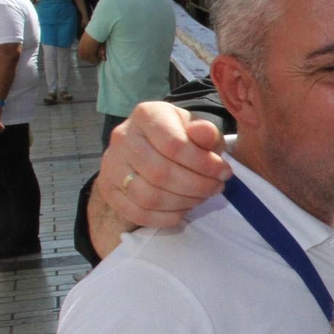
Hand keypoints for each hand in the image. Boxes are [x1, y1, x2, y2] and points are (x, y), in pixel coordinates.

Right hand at [101, 102, 229, 229]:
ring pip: (148, 196)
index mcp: (146, 115)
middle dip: (196, 186)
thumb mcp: (196, 128)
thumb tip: (204, 133)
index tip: (224, 172)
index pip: (174, 144)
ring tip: (201, 198)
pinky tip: (183, 210)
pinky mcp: (108, 189)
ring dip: (182, 203)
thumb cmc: (179, 135)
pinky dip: (165, 218)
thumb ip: (205, 133)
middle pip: (160, 173)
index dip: (204, 164)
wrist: (148, 146)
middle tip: (216, 188)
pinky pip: (137, 213)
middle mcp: (122, 137)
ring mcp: (111, 165)